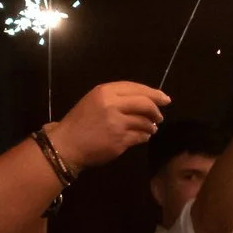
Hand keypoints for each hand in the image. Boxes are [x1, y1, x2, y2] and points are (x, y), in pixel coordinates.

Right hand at [46, 81, 169, 168]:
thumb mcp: (94, 101)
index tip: (165, 99)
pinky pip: (140, 137)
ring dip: (151, 126)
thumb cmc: (80, 122)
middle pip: (145, 103)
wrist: (67, 144)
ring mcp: (116, 123)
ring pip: (145, 122)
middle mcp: (112, 105)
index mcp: (105, 92)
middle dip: (156, 110)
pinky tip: (143, 136)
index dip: (153, 93)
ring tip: (151, 128)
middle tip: (160, 116)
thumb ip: (117, 98)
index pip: (136, 88)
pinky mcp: (120, 140)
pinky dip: (145, 136)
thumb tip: (145, 99)